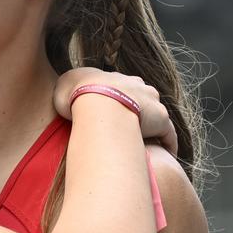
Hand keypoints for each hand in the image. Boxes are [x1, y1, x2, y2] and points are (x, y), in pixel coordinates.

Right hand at [54, 67, 177, 156]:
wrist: (96, 102)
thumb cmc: (75, 96)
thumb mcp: (64, 84)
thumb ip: (69, 88)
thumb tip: (68, 94)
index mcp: (115, 78)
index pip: (121, 89)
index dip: (117, 102)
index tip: (112, 116)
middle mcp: (136, 85)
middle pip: (141, 98)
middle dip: (137, 111)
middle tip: (129, 130)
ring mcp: (151, 101)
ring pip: (156, 114)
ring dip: (152, 127)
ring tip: (148, 144)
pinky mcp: (160, 119)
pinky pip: (168, 133)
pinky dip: (168, 143)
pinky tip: (167, 155)